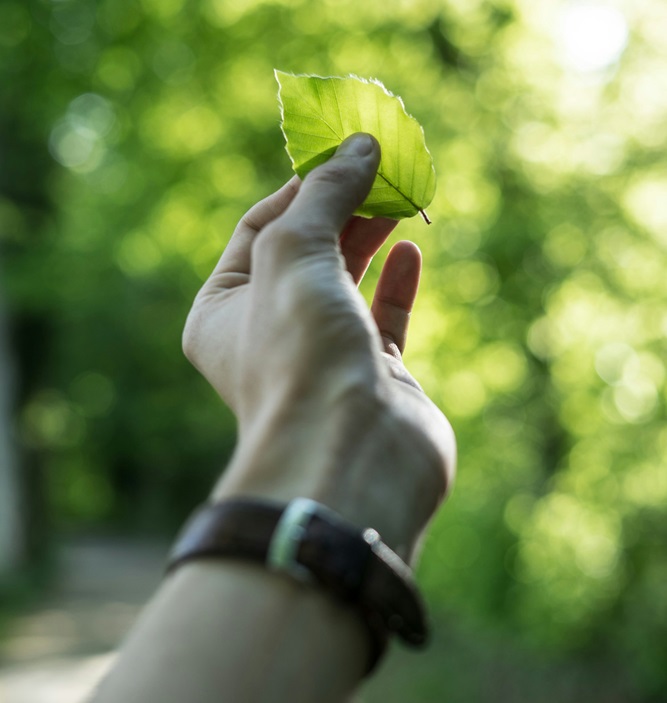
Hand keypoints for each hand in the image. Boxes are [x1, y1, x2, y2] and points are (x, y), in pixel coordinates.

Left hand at [183, 134, 454, 558]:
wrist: (351, 451)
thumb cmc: (299, 350)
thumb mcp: (295, 252)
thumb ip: (325, 193)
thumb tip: (361, 144)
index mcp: (221, 311)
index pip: (256, 228)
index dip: (298, 187)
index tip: (341, 154)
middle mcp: (266, 335)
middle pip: (305, 252)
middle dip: (340, 207)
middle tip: (378, 170)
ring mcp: (322, 356)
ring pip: (346, 282)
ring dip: (369, 238)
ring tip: (398, 198)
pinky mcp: (373, 375)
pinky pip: (384, 318)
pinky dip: (396, 282)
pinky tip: (411, 250)